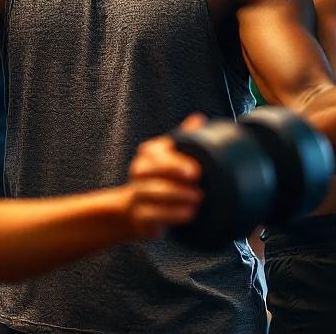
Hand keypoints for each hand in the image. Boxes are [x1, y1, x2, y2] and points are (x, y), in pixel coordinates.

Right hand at [124, 114, 205, 238]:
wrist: (136, 211)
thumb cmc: (161, 179)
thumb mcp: (172, 156)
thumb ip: (185, 138)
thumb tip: (199, 119)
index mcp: (149, 155)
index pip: (154, 152)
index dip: (173, 160)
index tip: (196, 169)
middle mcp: (139, 172)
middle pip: (148, 169)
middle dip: (171, 172)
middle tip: (197, 178)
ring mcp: (137, 194)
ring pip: (150, 191)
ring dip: (176, 195)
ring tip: (199, 198)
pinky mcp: (140, 217)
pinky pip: (151, 215)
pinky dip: (171, 214)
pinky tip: (189, 214)